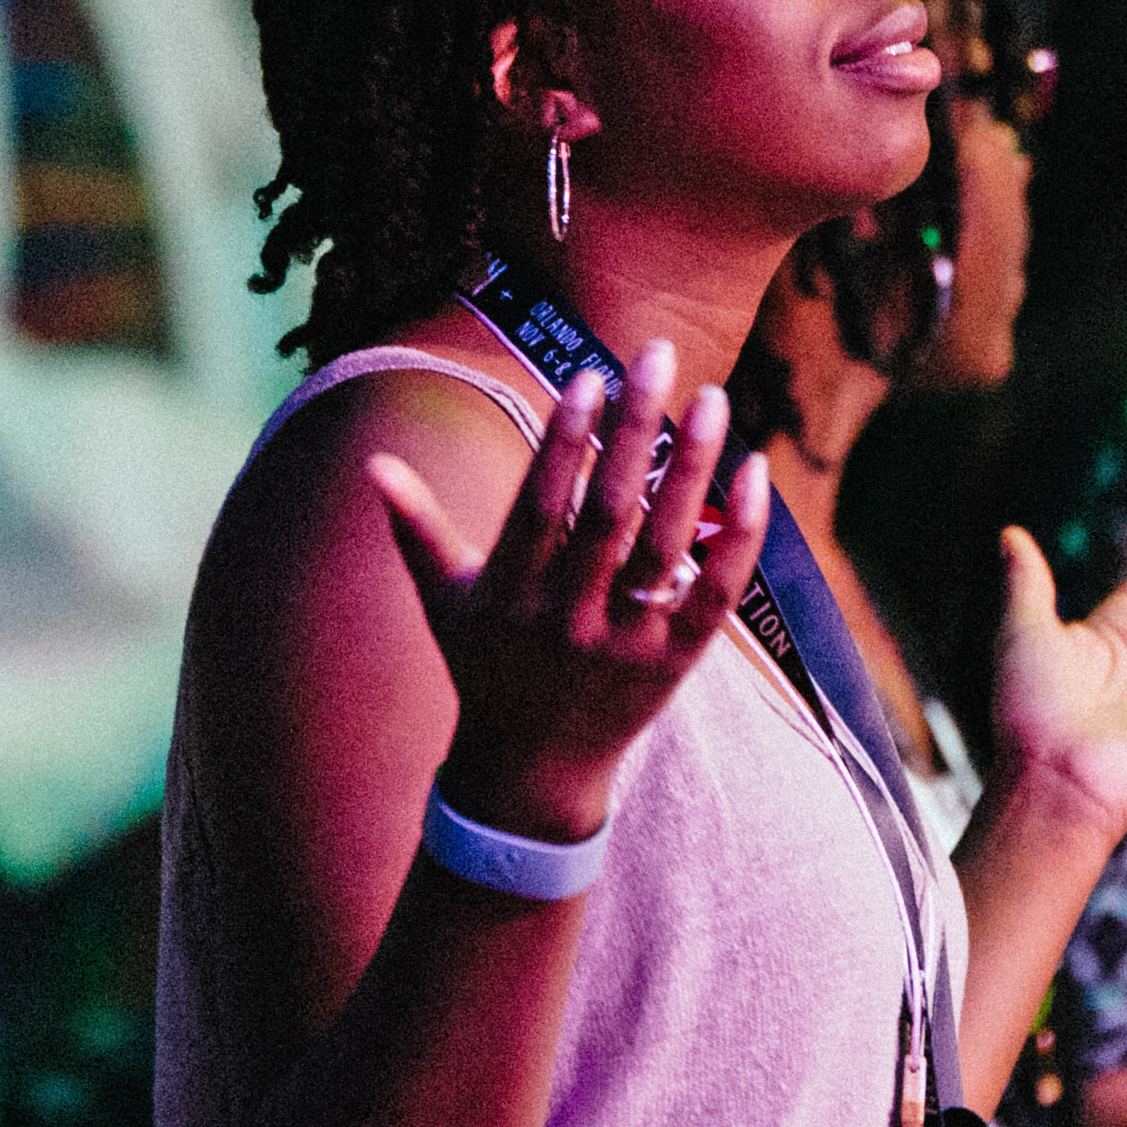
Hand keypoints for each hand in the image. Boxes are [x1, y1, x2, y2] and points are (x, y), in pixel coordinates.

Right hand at [368, 341, 769, 841]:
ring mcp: (626, 642)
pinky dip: (739, 537)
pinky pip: (717, 594)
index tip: (590, 374)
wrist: (532, 772)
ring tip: (712, 398)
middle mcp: (568, 618)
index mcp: (511, 594)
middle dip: (636, 430)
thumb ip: (417, 528)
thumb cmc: (486, 667)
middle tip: (660, 353)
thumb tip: (371, 465)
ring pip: (667, 546)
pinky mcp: (676, 663)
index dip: (564, 438)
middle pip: (608, 513)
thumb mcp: (446, 602)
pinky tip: (754, 473)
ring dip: (692, 469)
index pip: (542, 504)